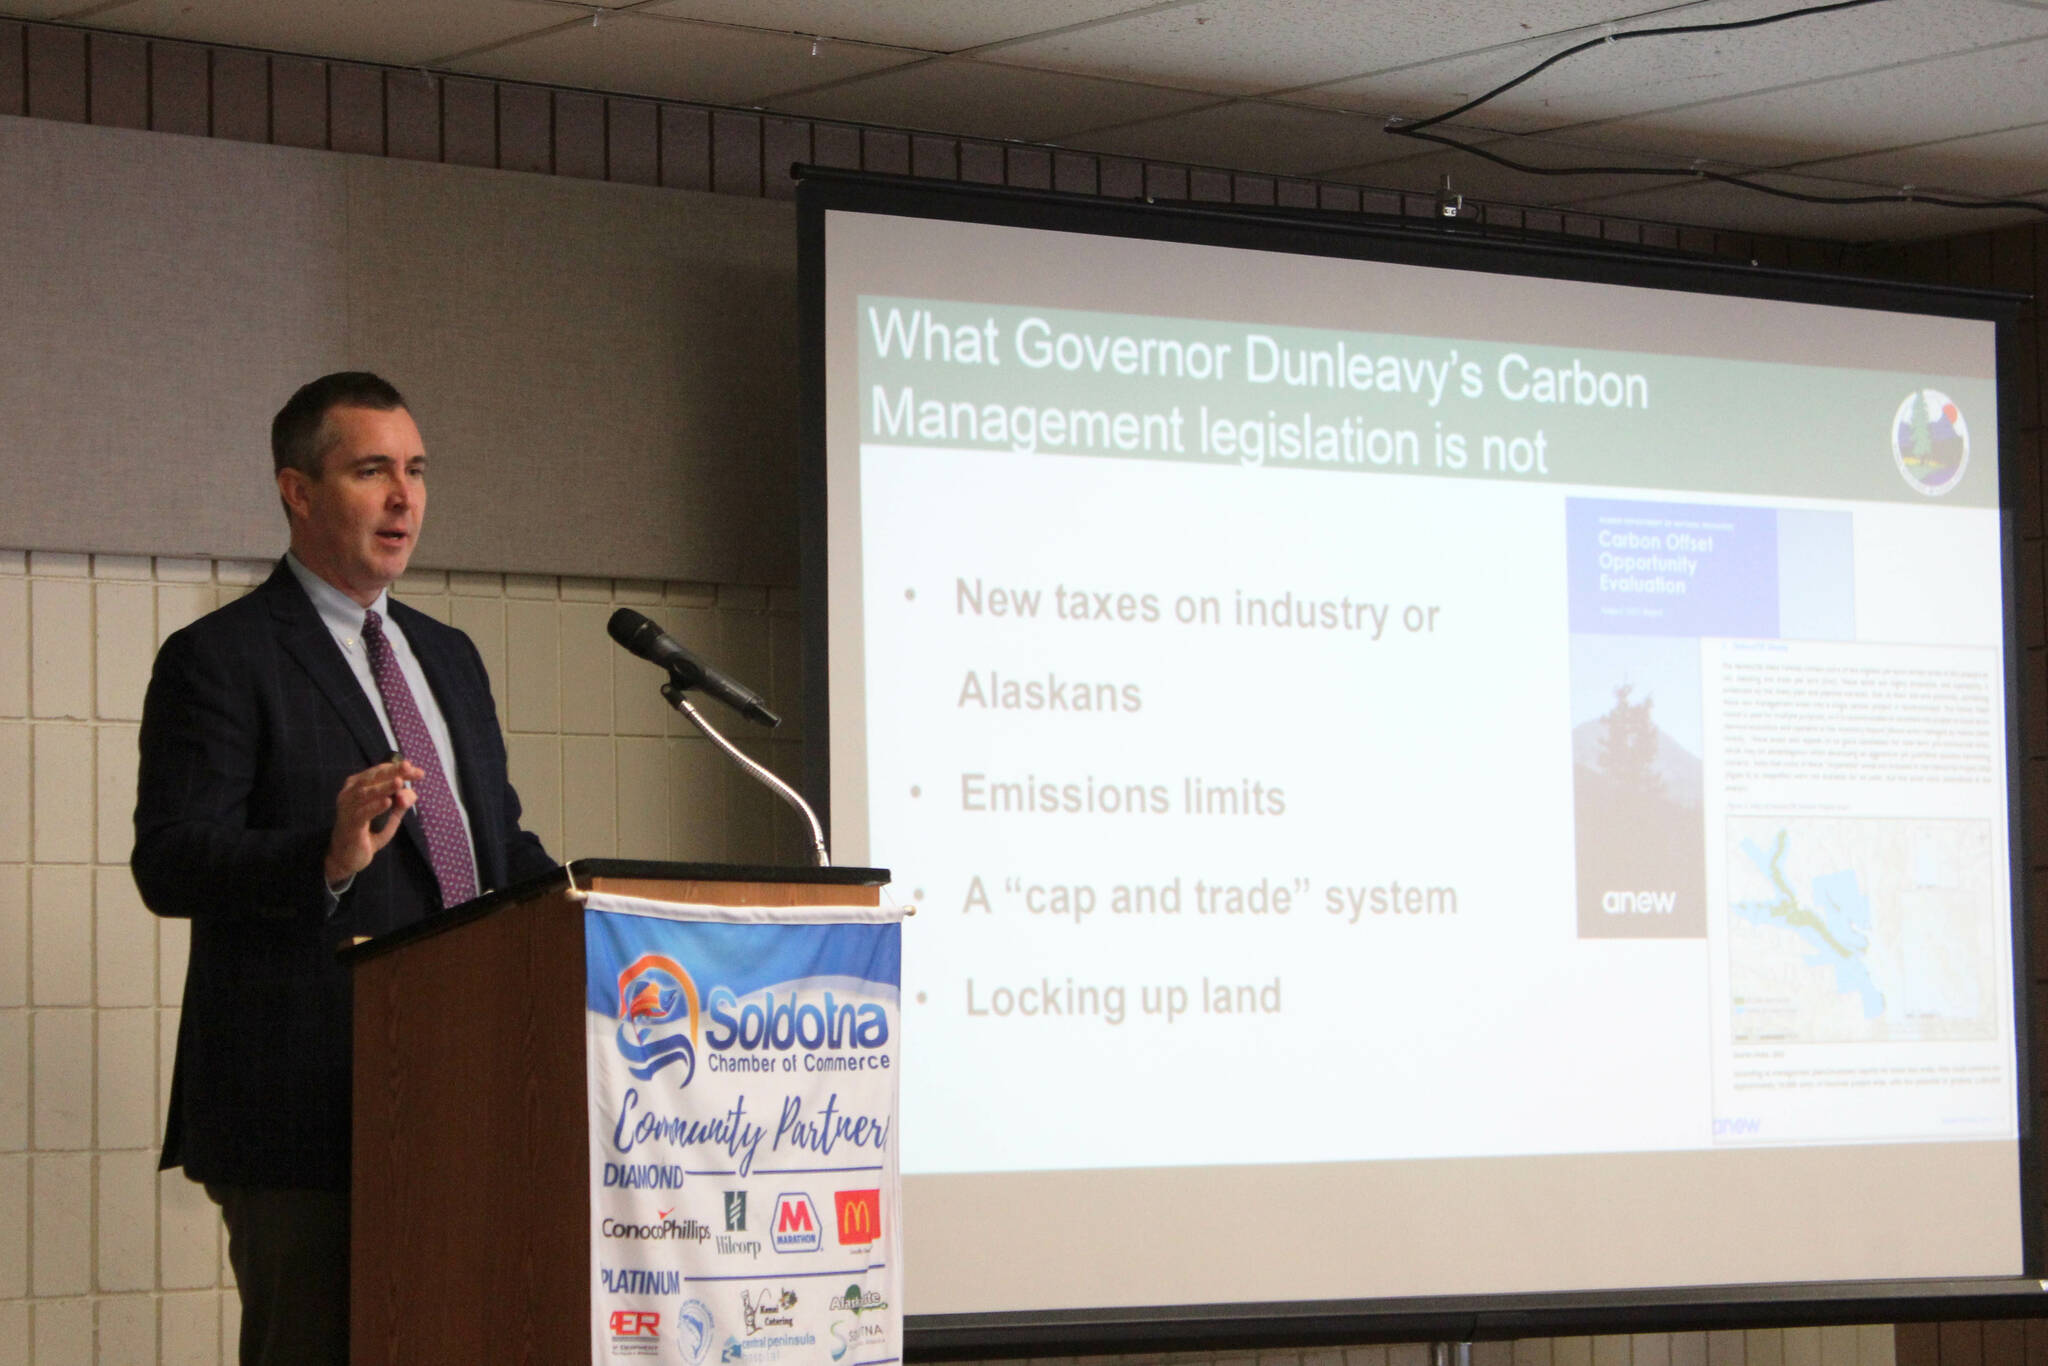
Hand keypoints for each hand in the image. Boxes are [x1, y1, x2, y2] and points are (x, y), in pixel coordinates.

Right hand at [324, 758, 423, 885]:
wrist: (349, 856)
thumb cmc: (370, 831)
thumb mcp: (391, 815)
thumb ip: (402, 802)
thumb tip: (412, 791)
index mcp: (358, 786)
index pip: (379, 772)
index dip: (398, 769)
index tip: (419, 772)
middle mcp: (350, 793)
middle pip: (372, 778)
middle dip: (392, 772)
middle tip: (409, 768)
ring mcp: (347, 808)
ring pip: (365, 793)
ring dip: (383, 787)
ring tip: (399, 782)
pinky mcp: (349, 825)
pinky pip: (362, 814)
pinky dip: (375, 807)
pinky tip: (387, 802)